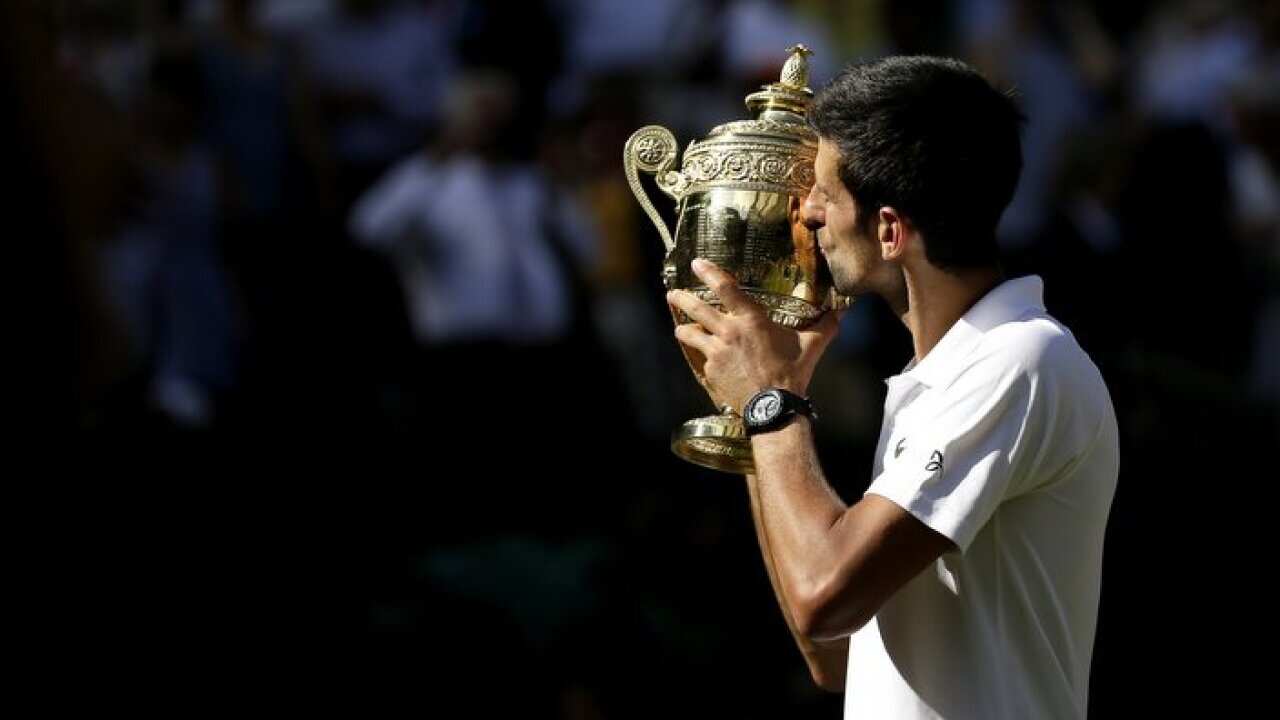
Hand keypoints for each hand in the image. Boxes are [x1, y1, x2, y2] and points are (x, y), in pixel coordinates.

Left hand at [667, 258, 842, 413]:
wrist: (772, 408)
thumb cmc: (792, 374)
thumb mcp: (811, 346)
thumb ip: (825, 325)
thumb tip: (842, 311)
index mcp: (750, 320)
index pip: (724, 287)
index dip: (708, 272)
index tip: (696, 263)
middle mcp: (727, 332)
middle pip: (694, 307)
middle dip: (680, 298)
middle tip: (672, 293)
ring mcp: (715, 353)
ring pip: (688, 334)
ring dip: (684, 329)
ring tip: (683, 329)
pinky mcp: (709, 372)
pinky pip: (700, 359)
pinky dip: (702, 356)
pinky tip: (705, 359)